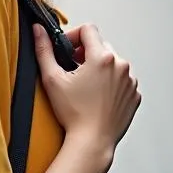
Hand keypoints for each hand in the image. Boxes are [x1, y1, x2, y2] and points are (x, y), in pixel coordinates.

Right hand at [33, 23, 140, 159]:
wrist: (92, 143)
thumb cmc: (73, 114)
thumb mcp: (52, 79)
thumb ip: (44, 50)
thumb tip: (38, 30)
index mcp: (102, 57)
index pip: (88, 30)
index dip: (74, 36)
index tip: (67, 51)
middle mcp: (121, 65)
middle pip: (101, 46)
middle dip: (86, 53)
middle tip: (73, 70)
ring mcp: (130, 81)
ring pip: (113, 63)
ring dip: (100, 68)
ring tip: (86, 86)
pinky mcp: (134, 95)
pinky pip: (122, 80)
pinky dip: (111, 83)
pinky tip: (98, 97)